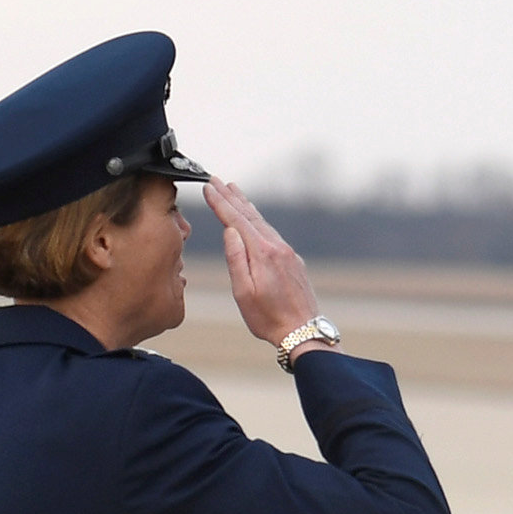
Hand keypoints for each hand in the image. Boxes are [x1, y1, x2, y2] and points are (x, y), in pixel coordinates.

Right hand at [211, 179, 327, 352]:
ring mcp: (288, 254)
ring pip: (263, 223)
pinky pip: (273, 234)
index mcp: (262, 253)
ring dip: (246, 206)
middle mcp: (277, 248)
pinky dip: (259, 221)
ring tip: (234, 191)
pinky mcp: (294, 262)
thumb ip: (235, 259)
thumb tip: (230, 230)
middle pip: (250, 216)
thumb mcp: (243, 292)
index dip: (220, 202)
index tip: (208, 186)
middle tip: (217, 180)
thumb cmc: (269, 318)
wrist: (304, 333)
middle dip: (232, 197)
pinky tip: (255, 219)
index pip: (236, 221)